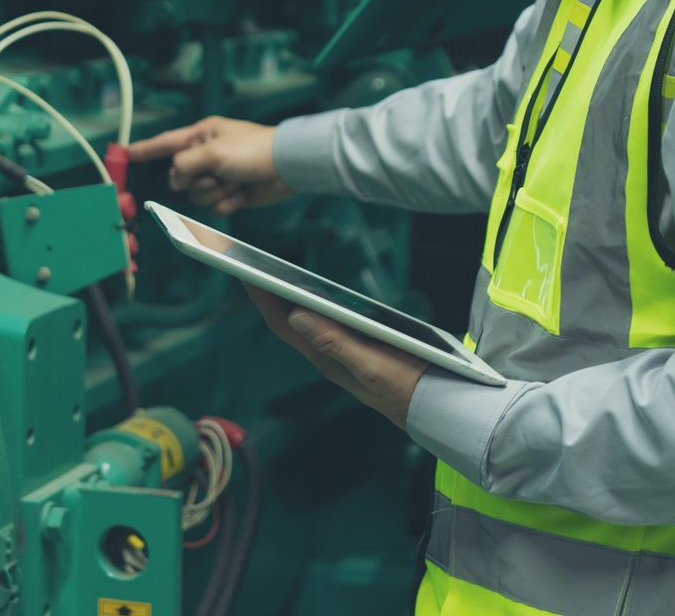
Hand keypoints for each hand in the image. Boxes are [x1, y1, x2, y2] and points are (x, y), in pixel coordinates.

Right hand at [128, 117, 292, 214]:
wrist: (286, 168)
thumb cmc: (254, 150)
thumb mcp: (213, 152)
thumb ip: (185, 164)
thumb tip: (176, 178)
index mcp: (202, 136)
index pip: (165, 143)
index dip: (144, 150)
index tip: (124, 154)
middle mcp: (207, 155)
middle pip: (180, 178)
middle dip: (196, 181)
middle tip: (214, 174)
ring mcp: (219, 176)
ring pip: (196, 196)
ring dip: (214, 193)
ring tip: (234, 182)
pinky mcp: (231, 194)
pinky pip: (214, 207)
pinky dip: (227, 203)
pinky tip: (241, 194)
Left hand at [242, 285, 427, 428]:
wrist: (431, 410)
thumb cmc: (404, 388)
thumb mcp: (371, 365)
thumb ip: (335, 342)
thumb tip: (296, 315)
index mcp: (326, 358)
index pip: (284, 323)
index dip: (262, 298)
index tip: (243, 272)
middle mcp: (327, 355)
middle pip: (289, 320)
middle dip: (268, 294)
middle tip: (249, 265)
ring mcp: (340, 354)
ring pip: (305, 322)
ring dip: (287, 298)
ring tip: (273, 274)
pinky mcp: (356, 351)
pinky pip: (324, 324)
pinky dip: (314, 305)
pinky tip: (315, 294)